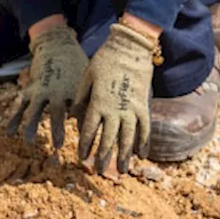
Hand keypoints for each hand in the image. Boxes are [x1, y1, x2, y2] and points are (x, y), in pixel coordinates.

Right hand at [7, 22, 87, 148]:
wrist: (56, 45)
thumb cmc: (77, 68)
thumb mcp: (87, 82)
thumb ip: (90, 102)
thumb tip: (100, 126)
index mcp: (74, 89)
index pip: (80, 112)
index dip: (83, 129)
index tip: (86, 146)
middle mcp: (56, 90)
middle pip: (56, 112)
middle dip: (57, 129)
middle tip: (58, 145)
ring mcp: (41, 90)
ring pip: (34, 110)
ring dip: (31, 126)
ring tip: (29, 142)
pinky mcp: (30, 90)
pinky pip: (21, 106)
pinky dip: (15, 119)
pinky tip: (9, 133)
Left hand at [75, 21, 158, 173]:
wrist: (130, 46)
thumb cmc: (105, 59)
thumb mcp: (87, 76)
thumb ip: (81, 98)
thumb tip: (73, 117)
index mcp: (98, 102)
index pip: (89, 131)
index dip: (85, 146)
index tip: (82, 158)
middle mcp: (115, 109)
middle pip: (108, 139)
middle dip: (103, 157)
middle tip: (99, 171)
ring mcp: (132, 108)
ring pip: (128, 138)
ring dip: (124, 156)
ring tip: (123, 171)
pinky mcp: (144, 104)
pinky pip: (146, 128)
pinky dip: (145, 142)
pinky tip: (143, 154)